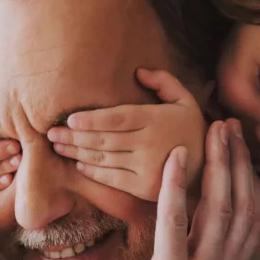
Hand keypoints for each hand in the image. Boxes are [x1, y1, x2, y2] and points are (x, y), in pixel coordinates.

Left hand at [47, 68, 205, 201]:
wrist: (209, 167)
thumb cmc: (191, 129)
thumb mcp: (185, 100)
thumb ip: (163, 82)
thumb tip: (137, 72)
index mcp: (156, 120)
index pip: (117, 119)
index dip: (91, 119)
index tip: (70, 119)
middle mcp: (149, 144)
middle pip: (104, 139)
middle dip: (74, 136)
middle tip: (50, 133)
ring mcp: (146, 168)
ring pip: (104, 159)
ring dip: (77, 153)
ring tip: (58, 146)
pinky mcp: (144, 187)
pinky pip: (112, 179)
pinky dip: (93, 172)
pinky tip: (78, 164)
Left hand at [116, 119, 259, 259]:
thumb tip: (198, 233)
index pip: (249, 217)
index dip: (248, 178)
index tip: (241, 148)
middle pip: (241, 205)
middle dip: (238, 161)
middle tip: (231, 124)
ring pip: (219, 209)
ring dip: (218, 164)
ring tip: (214, 130)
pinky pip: (176, 227)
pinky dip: (176, 189)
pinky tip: (174, 158)